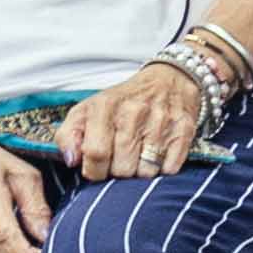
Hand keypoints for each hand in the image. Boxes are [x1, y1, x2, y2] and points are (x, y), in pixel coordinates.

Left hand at [54, 60, 209, 186]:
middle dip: (116, 171)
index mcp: (105, 106)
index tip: (95, 169)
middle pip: (122, 168)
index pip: (95, 153)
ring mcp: (161, 121)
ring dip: (139, 171)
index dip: (93, 170)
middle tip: (118, 159)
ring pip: (146, 172)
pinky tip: (156, 154)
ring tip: (137, 155)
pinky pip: (169, 169)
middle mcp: (134, 112)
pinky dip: (162, 169)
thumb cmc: (121, 102)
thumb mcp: (86, 110)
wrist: (167, 80)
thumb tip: (70, 160)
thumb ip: (68, 134)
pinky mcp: (184, 130)